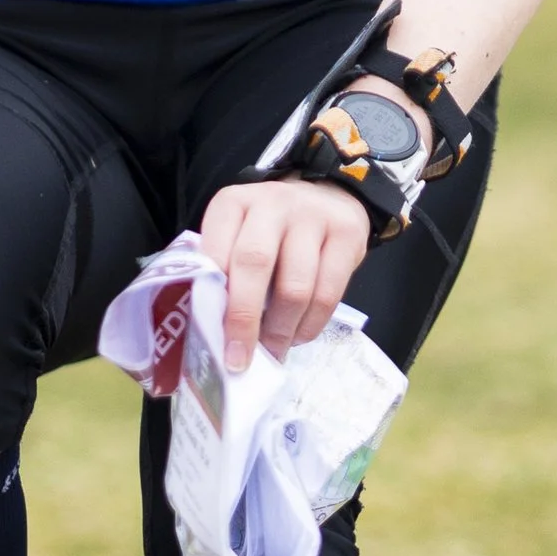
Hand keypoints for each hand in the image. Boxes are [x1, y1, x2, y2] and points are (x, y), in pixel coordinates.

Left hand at [196, 176, 369, 372]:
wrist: (326, 196)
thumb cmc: (270, 229)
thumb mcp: (237, 233)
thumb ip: (222, 268)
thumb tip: (212, 329)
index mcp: (233, 203)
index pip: (215, 251)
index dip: (211, 298)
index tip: (209, 336)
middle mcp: (272, 204)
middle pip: (254, 264)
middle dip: (244, 320)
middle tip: (239, 359)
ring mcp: (313, 217)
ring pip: (295, 287)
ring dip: (281, 330)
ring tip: (272, 351)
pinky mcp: (347, 236)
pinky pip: (328, 294)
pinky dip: (310, 326)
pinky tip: (298, 335)